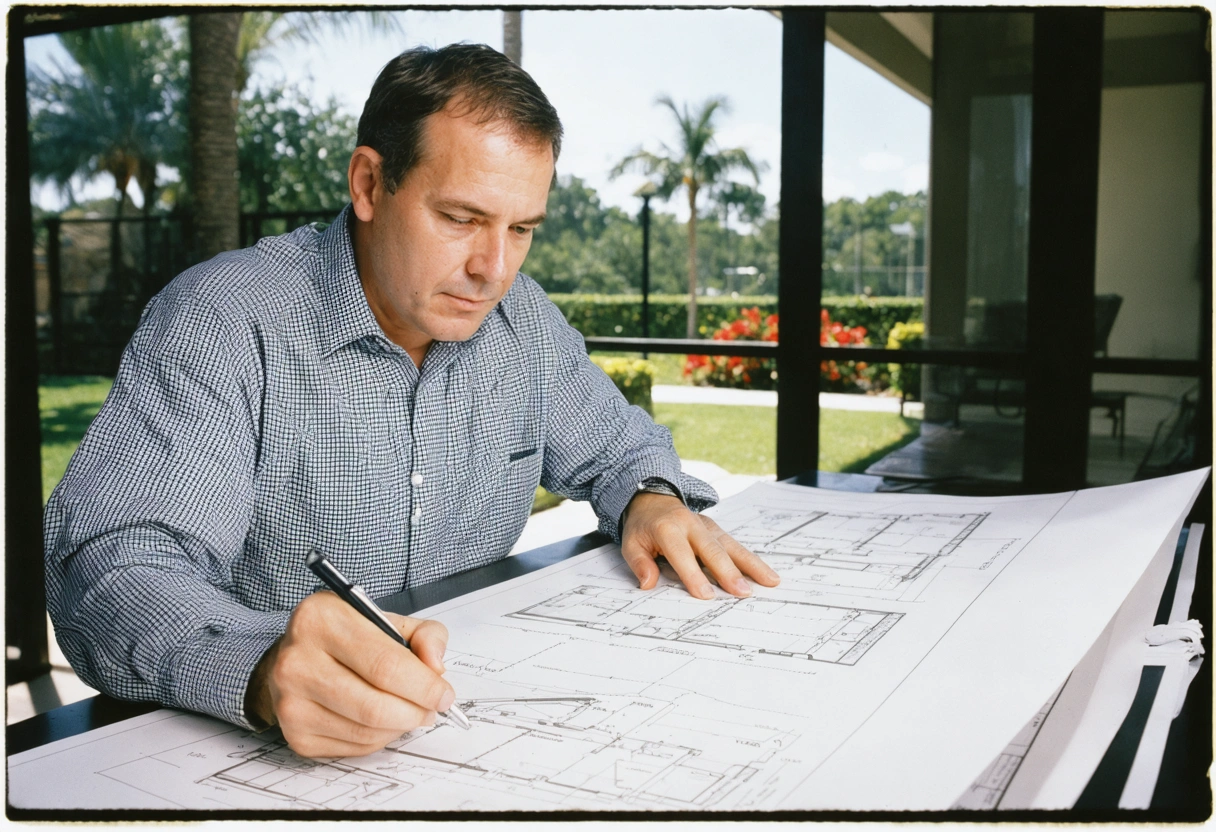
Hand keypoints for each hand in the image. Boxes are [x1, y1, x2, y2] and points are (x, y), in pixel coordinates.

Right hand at [245, 591, 453, 757]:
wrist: (294, 658)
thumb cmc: (345, 637)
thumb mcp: (385, 619)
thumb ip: (424, 634)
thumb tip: (436, 667)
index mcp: (322, 619)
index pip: (385, 665)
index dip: (424, 686)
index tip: (445, 694)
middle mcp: (297, 661)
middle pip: (375, 706)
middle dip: (416, 711)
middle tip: (432, 709)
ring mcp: (292, 702)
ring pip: (367, 731)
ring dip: (401, 727)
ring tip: (412, 713)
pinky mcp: (296, 735)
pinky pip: (354, 747)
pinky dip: (380, 738)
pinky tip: (384, 722)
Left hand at [620, 492, 779, 599]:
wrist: (653, 499)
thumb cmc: (643, 527)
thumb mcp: (631, 543)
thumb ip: (640, 563)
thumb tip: (648, 583)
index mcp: (668, 529)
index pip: (682, 554)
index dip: (694, 575)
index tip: (706, 595)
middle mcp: (692, 525)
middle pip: (713, 550)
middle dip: (729, 572)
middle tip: (742, 592)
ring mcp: (708, 526)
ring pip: (732, 546)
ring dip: (751, 565)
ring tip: (769, 581)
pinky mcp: (717, 530)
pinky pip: (736, 546)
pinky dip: (752, 561)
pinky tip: (767, 574)